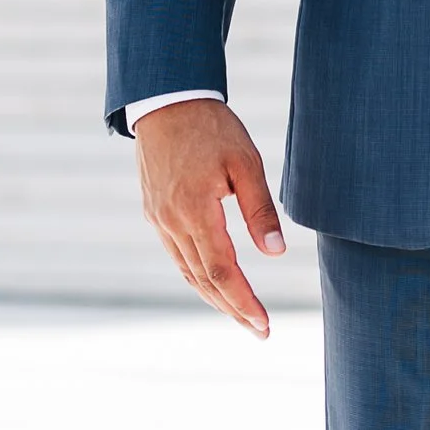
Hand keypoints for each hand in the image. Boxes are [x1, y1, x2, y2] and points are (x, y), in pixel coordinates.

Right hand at [133, 98, 284, 335]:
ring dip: (214, 297)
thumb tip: (276, 253)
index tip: (263, 324)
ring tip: (240, 313)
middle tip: (258, 330)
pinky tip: (214, 280)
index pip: (221, 273)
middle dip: (232, 309)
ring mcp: (159, 219)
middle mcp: (171, 222)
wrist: (167, 98)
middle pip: (203, 281)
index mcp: (195, 211)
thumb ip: (259, 209)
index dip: (243, 302)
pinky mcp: (154, 212)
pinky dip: (197, 275)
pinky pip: (177, 255)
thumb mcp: (244, 161)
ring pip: (187, 272)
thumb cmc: (212, 127)